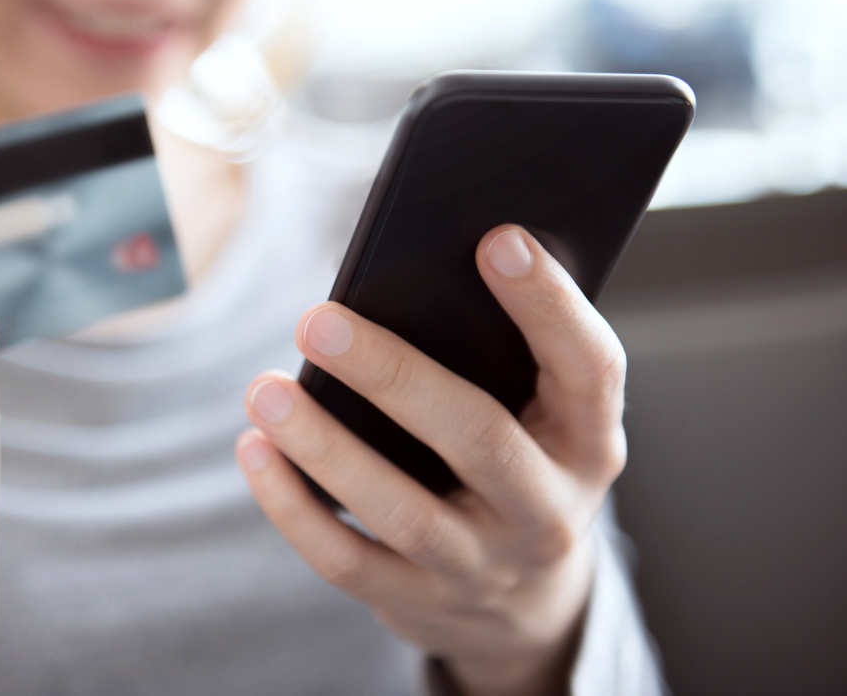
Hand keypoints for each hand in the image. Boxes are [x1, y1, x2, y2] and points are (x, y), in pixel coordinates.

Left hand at [237, 225, 627, 695]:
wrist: (524, 607)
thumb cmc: (519, 466)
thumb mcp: (542, 420)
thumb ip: (502, 356)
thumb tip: (402, 277)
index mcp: (589, 442)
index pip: (591, 368)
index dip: (550, 306)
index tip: (497, 239)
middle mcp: (549, 510)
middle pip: (478, 439)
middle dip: (394, 375)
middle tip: (316, 319)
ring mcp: (484, 567)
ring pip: (403, 512)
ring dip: (325, 448)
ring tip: (264, 390)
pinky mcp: (420, 604)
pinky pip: (348, 561)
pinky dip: (293, 506)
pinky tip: (255, 450)